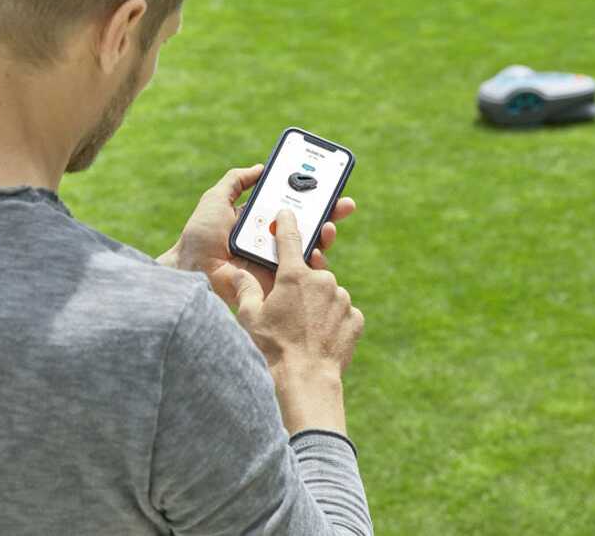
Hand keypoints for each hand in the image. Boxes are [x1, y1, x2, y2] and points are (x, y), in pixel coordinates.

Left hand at [158, 165, 355, 305]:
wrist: (193, 269)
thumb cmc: (200, 236)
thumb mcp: (216, 199)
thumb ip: (236, 180)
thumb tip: (259, 167)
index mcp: (261, 221)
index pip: (293, 207)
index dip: (313, 197)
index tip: (331, 186)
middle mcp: (272, 241)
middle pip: (309, 226)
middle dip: (330, 214)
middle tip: (344, 205)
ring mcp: (277, 261)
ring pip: (311, 248)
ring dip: (325, 236)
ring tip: (328, 226)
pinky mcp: (278, 281)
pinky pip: (303, 273)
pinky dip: (314, 261)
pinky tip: (316, 251)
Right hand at [233, 209, 364, 374]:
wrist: (306, 381)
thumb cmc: (273, 348)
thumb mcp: (250, 317)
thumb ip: (245, 290)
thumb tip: (238, 274)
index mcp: (294, 275)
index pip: (290, 238)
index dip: (287, 223)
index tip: (287, 213)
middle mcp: (322, 281)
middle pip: (310, 273)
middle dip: (300, 285)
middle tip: (288, 308)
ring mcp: (342, 299)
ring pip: (328, 293)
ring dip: (318, 304)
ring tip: (302, 329)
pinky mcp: (355, 318)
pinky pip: (343, 312)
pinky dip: (333, 320)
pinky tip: (319, 337)